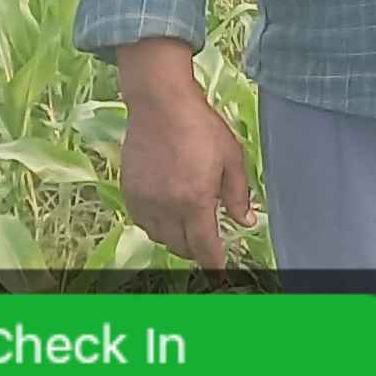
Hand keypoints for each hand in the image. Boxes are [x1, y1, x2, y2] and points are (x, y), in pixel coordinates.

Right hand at [112, 41, 252, 270]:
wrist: (160, 104)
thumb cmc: (200, 127)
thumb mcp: (231, 159)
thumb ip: (238, 195)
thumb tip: (246, 222)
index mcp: (194, 201)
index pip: (204, 246)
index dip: (213, 262)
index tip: (219, 271)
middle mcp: (166, 206)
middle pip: (181, 246)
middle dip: (196, 250)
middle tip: (207, 245)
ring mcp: (144, 200)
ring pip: (159, 236)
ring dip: (176, 239)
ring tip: (188, 229)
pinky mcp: (129, 191)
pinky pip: (142, 221)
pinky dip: (156, 225)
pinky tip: (167, 214)